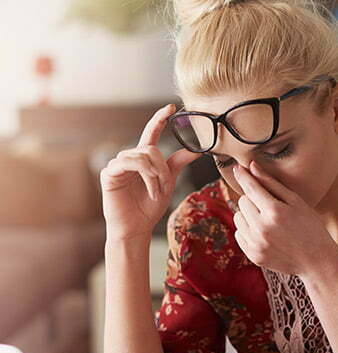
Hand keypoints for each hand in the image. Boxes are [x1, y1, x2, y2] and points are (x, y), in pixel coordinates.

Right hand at [99, 104, 201, 241]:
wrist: (137, 228)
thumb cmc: (149, 207)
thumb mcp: (168, 182)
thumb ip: (178, 163)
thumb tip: (196, 149)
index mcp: (143, 159)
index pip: (151, 133)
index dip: (160, 119)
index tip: (171, 107)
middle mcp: (129, 158)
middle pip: (151, 149)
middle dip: (163, 168)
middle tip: (165, 186)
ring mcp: (117, 164)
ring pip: (142, 155)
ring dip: (155, 175)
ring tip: (157, 192)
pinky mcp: (109, 173)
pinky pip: (130, 164)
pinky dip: (146, 177)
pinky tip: (150, 192)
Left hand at [231, 160, 337, 276]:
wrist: (316, 261)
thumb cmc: (310, 227)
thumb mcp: (296, 202)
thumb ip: (272, 184)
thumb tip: (251, 167)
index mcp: (275, 211)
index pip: (250, 187)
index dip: (243, 176)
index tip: (238, 168)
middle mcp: (262, 228)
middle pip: (242, 201)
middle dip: (252, 199)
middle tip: (269, 205)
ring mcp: (256, 243)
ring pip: (238, 217)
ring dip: (248, 215)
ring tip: (267, 220)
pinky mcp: (253, 255)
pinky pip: (239, 234)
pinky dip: (247, 230)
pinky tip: (264, 233)